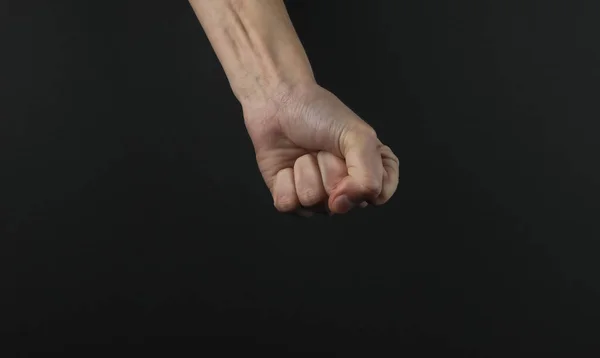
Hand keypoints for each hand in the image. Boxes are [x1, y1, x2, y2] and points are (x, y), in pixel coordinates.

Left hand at [243, 83, 398, 214]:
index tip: (353, 155)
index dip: (363, 180)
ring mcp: (316, 197)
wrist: (279, 103)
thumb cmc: (319, 113)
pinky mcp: (289, 199)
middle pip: (342, 202)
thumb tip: (345, 203)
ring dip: (306, 172)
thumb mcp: (358, 136)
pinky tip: (286, 165)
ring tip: (304, 154)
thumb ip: (368, 174)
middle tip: (323, 149)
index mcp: (369, 171)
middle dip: (330, 170)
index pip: (378, 195)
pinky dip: (284, 181)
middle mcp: (344, 190)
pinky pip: (289, 205)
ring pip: (313, 203)